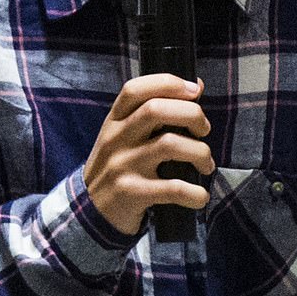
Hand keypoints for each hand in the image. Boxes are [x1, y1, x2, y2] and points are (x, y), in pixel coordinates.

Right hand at [83, 74, 214, 236]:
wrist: (90, 212)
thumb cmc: (118, 168)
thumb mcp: (126, 137)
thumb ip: (155, 113)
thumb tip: (196, 86)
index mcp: (114, 121)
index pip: (135, 89)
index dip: (169, 83)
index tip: (195, 91)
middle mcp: (116, 140)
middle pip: (156, 110)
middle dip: (192, 114)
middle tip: (204, 130)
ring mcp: (122, 166)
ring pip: (170, 145)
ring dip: (200, 153)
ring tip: (206, 165)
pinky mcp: (131, 194)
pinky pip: (172, 188)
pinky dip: (195, 192)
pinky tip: (200, 196)